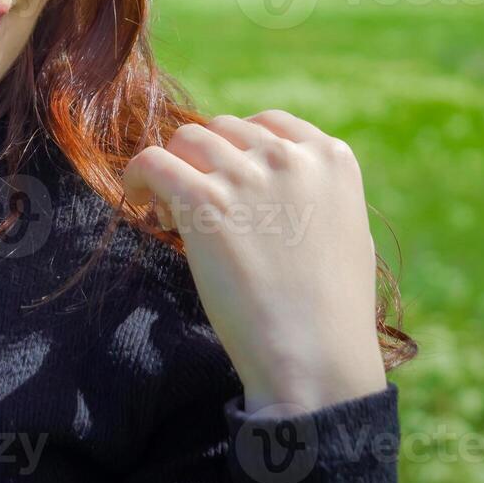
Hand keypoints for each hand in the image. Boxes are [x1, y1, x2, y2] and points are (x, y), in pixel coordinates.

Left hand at [123, 110, 385, 412]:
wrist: (316, 358)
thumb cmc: (331, 312)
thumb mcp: (345, 231)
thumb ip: (314, 193)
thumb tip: (275, 183)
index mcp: (331, 158)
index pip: (268, 124)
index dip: (238, 149)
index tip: (225, 179)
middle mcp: (289, 156)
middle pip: (222, 130)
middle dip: (205, 161)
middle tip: (195, 203)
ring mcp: (247, 175)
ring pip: (186, 139)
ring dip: (174, 169)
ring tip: (170, 212)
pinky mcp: (205, 201)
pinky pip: (153, 160)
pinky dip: (139, 174)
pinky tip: (139, 199)